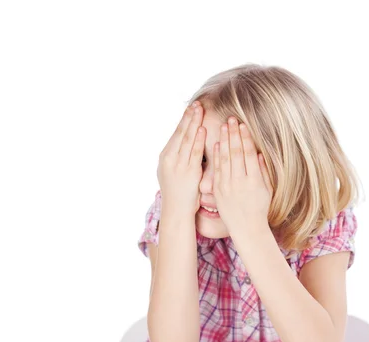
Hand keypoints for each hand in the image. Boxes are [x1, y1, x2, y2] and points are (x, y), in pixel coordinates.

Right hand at [157, 101, 205, 215]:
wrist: (176, 211)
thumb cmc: (178, 193)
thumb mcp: (173, 172)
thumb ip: (179, 158)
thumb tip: (187, 145)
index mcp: (165, 157)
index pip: (176, 134)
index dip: (184, 120)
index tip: (191, 107)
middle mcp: (169, 158)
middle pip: (181, 133)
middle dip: (189, 117)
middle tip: (197, 103)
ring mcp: (178, 165)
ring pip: (187, 139)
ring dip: (194, 123)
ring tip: (200, 110)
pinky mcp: (188, 172)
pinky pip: (194, 152)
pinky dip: (198, 140)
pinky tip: (202, 129)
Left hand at [213, 116, 272, 235]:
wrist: (247, 228)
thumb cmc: (260, 208)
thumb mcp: (267, 190)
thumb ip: (264, 171)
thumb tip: (258, 153)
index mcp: (254, 180)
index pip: (248, 154)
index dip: (245, 138)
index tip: (243, 125)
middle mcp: (240, 182)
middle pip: (235, 153)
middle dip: (233, 134)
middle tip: (231, 118)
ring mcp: (227, 186)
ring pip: (224, 159)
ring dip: (223, 140)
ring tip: (223, 126)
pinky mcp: (218, 191)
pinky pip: (216, 170)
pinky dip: (216, 156)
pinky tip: (216, 143)